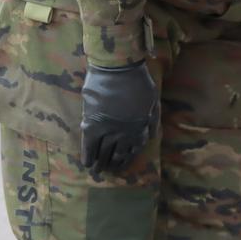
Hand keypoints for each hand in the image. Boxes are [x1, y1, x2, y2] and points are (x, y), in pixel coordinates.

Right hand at [81, 59, 158, 173]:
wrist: (118, 68)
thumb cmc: (138, 80)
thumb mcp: (153, 99)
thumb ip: (153, 119)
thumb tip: (152, 136)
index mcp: (140, 127)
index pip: (135, 148)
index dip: (129, 157)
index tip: (124, 163)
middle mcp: (125, 133)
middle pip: (119, 153)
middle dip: (114, 164)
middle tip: (109, 171)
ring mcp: (108, 130)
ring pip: (104, 152)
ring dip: (101, 163)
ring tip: (98, 171)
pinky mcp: (93, 125)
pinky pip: (89, 145)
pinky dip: (87, 155)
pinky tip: (87, 164)